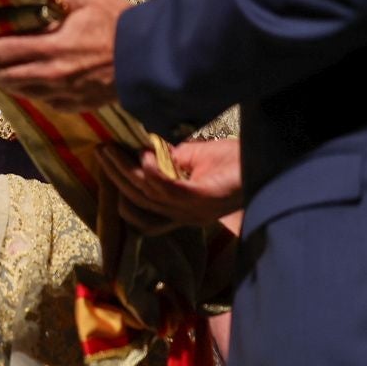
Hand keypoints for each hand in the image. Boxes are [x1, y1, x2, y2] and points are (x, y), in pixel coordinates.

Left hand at [0, 0, 129, 110]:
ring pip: (18, 89)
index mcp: (51, 47)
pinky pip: (38, 98)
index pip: (0, 50)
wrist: (149, 56)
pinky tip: (16, 80)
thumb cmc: (116, 20)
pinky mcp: (72, 104)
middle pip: (3, 74)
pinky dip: (22, 88)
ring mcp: (61, 93)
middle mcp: (50, 75)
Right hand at [97, 139, 242, 232]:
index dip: (120, 190)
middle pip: (139, 198)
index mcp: (182, 210)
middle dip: (116, 175)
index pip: (142, 210)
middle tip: (100, 152)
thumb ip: (169, 160)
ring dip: (127, 170)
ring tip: (112, 150)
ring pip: (150, 193)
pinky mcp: (206, 198)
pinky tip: (144, 159)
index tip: (104, 164)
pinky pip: (173, 190)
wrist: (266, 163)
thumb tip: (142, 151)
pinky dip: (155, 175)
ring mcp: (195, 209)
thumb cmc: (233, 162)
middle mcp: (185, 215)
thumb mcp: (194, 159)